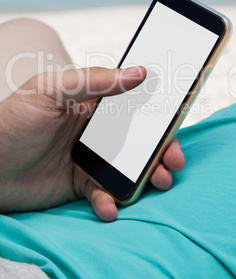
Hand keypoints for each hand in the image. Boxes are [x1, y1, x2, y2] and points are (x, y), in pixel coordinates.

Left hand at [0, 66, 184, 220]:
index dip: (157, 113)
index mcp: (93, 104)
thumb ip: (94, 81)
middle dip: (161, 150)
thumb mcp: (51, 91)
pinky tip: (108, 206)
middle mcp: (96, 131)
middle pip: (139, 139)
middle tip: (173, 161)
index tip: (175, 121)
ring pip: (129, 167)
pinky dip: (111, 201)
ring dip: (146, 176)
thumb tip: (139, 71)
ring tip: (156, 183)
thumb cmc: (12, 121)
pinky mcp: (81, 184)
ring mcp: (90, 158)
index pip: (134, 105)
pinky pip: (105, 194)